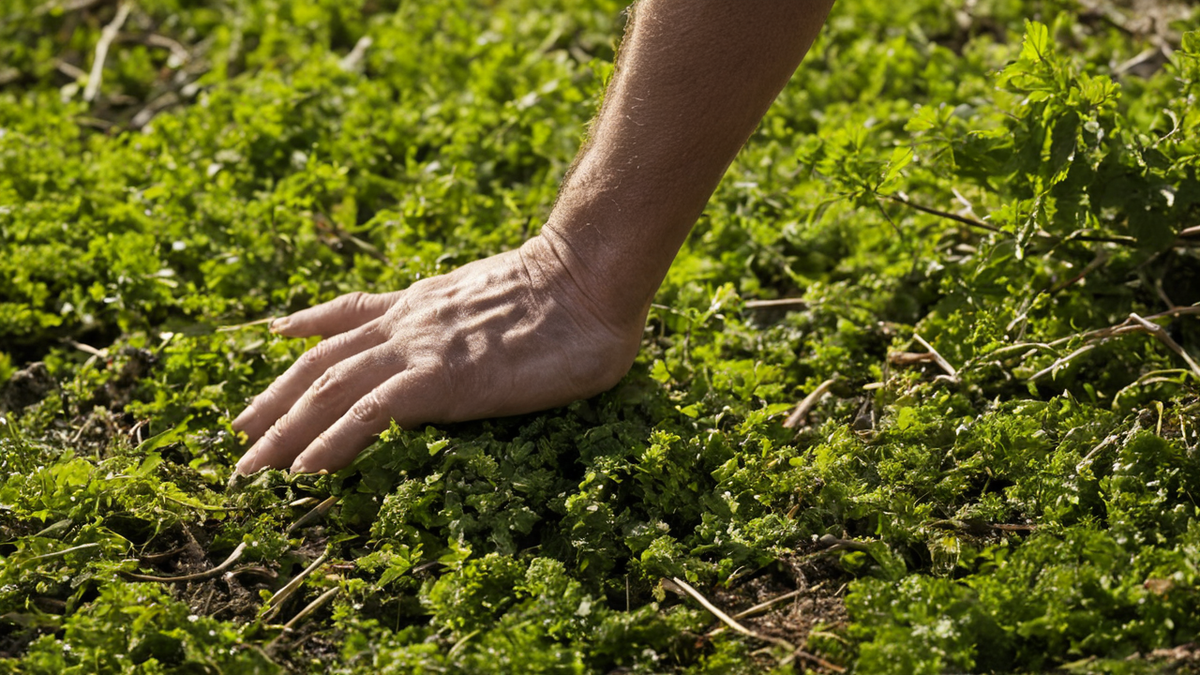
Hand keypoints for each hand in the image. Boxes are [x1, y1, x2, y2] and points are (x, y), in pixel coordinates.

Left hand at [231, 235, 643, 473]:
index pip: (347, 317)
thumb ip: (468, 318)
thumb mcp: (499, 297)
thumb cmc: (567, 296)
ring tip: (251, 469)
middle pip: (322, 362)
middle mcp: (407, 322)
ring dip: (284, 431)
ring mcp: (420, 348)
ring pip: (330, 389)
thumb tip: (469, 340)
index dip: (305, 334)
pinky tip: (305, 471)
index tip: (274, 345)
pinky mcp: (442, 379)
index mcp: (421, 304)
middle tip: (239, 437)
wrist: (587, 280)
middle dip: (275, 401)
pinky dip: (332, 441)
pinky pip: (371, 413)